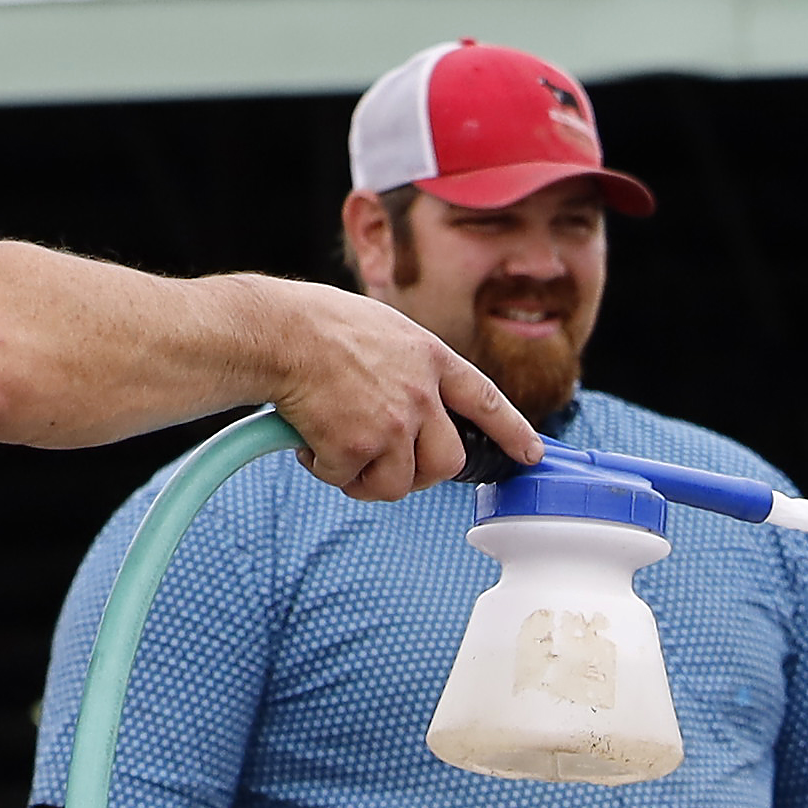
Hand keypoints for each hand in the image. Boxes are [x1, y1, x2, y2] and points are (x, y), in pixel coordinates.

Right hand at [258, 284, 534, 502]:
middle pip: (446, 463)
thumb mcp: (386, 329)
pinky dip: (327, 470)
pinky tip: (311, 441)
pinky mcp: (357, 447)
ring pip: (398, 484)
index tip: (530, 453)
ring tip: (339, 450)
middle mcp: (421, 395)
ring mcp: (392, 423)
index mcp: (432, 359)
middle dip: (419, 474)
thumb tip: (416, 402)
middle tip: (385, 462)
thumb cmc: (317, 323)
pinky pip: (349, 480)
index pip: (486, 401)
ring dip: (367, 478)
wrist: (277, 332)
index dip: (512, 431)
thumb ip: (411, 367)